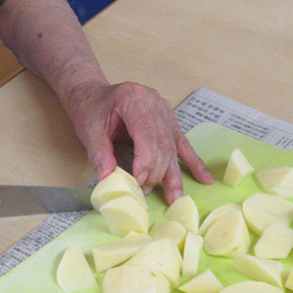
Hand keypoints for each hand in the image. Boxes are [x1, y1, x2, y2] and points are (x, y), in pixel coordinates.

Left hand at [62, 81, 212, 203]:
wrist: (92, 94)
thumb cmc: (90, 109)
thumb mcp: (89, 130)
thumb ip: (100, 154)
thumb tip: (109, 180)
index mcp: (133, 99)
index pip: (146, 134)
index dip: (145, 161)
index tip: (138, 182)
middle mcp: (153, 102)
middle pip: (162, 142)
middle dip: (155, 172)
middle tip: (144, 193)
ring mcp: (164, 111)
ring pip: (173, 146)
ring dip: (173, 175)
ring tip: (176, 198)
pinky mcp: (169, 121)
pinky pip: (182, 144)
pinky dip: (193, 162)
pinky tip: (204, 178)